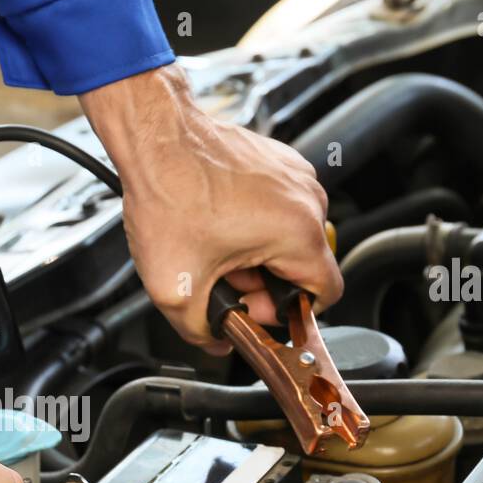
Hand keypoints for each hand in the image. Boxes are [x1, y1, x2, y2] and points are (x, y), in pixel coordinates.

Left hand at [79, 64, 341, 354]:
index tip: (257, 311)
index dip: (291, 315)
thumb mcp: (177, 290)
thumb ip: (202, 333)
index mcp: (299, 233)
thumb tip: (216, 341)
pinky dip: (249, 226)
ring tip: (213, 251)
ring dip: (254, 256)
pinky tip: (215, 226)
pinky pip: (275, 210)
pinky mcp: (277, 163)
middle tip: (222, 281)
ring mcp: (294, 177)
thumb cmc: (168, 195)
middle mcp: (307, 201)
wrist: (156, 140)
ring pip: (287, 239)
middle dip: (262, 284)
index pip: (327, 294)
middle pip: (302, 267)